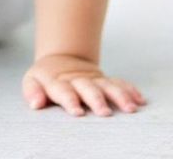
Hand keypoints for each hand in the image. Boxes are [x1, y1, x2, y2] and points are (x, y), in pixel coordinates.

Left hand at [22, 54, 145, 116]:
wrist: (62, 59)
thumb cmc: (45, 79)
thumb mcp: (33, 81)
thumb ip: (32, 92)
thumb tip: (35, 104)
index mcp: (57, 81)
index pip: (63, 90)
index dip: (70, 100)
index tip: (78, 112)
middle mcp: (77, 80)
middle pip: (88, 88)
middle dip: (97, 99)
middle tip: (105, 113)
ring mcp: (93, 79)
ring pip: (108, 85)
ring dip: (119, 96)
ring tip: (131, 108)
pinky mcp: (105, 80)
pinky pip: (119, 83)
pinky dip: (130, 90)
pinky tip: (140, 99)